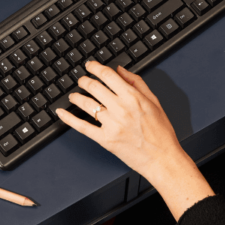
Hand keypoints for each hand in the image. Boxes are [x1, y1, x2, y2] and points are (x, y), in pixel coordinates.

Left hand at [57, 61, 213, 219]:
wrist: (162, 158)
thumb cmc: (161, 132)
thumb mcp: (154, 101)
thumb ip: (137, 83)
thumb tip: (121, 70)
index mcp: (133, 97)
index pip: (108, 75)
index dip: (95, 68)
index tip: (90, 66)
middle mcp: (120, 109)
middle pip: (94, 87)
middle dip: (84, 80)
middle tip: (81, 80)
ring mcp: (111, 124)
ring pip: (86, 104)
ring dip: (76, 96)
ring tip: (73, 95)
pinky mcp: (105, 140)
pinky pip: (82, 126)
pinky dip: (69, 118)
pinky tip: (61, 112)